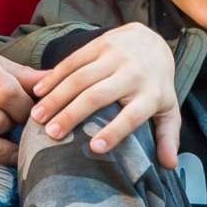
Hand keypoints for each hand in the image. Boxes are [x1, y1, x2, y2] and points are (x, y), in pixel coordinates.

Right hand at [32, 23, 181, 167]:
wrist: (153, 41)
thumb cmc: (156, 85)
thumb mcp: (168, 109)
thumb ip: (168, 136)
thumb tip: (169, 165)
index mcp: (150, 94)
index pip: (132, 116)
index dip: (114, 132)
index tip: (94, 148)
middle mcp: (133, 73)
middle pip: (98, 96)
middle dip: (72, 115)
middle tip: (52, 133)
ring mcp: (115, 55)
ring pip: (80, 77)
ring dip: (56, 97)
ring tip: (38, 116)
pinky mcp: (100, 43)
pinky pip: (73, 60)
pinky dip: (54, 76)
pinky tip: (38, 91)